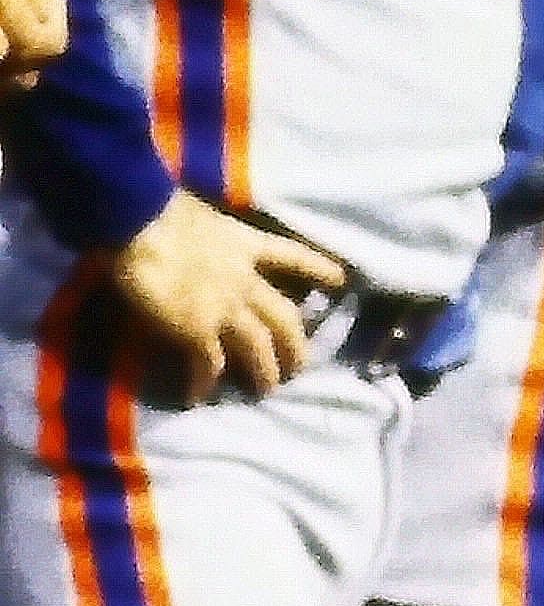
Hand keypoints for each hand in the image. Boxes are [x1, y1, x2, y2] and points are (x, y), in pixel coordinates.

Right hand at [99, 193, 336, 403]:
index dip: (317, 268)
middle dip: (296, 343)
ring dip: (264, 371)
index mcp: (245, 245)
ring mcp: (225, 307)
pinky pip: (208, 362)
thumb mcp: (199, 215)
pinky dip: (203, 381)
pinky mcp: (197, 329)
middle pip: (283, 317)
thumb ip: (206, 234)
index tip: (341, 279)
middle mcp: (244, 280)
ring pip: (257, 346)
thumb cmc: (159, 210)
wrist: (140, 223)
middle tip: (302, 366)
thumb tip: (191, 231)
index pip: (292, 256)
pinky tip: (199, 396)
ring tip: (268, 389)